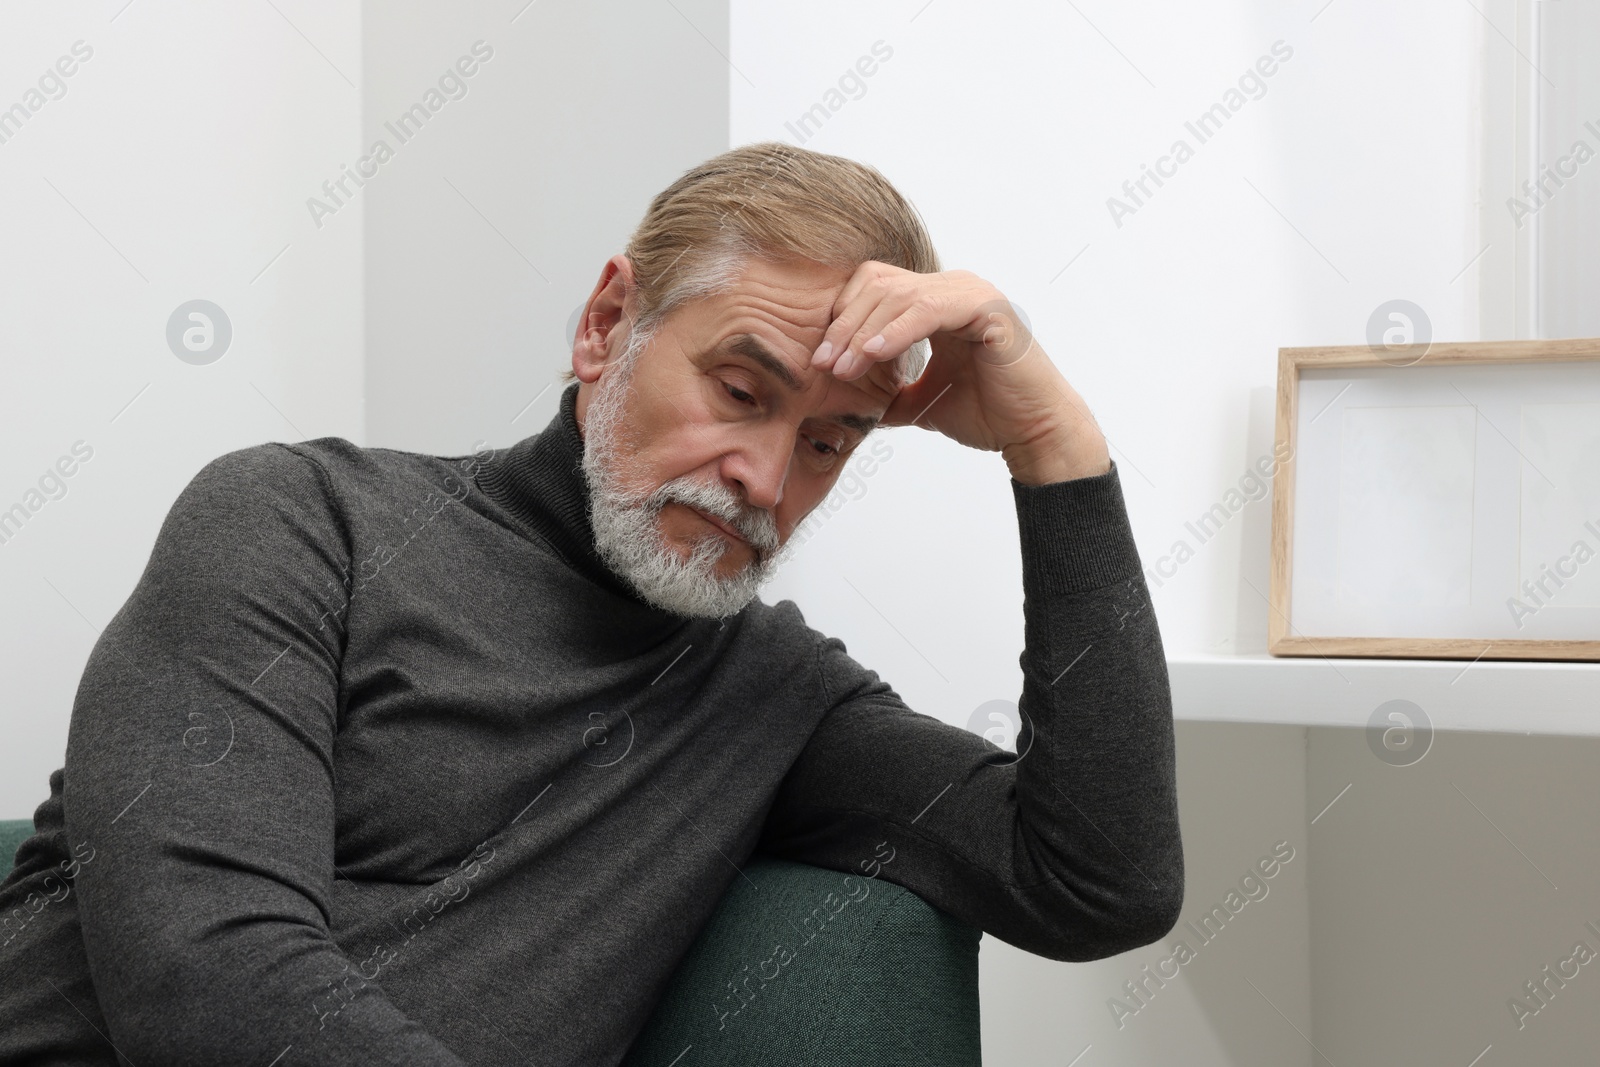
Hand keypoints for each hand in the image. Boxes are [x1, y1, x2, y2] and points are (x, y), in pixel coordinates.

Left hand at [812, 262, 1111, 483]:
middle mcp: (952, 289)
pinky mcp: (987, 309)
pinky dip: (895, 330)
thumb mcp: (920, 401)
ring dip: (863, 332)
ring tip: (843, 367)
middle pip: (878, 284)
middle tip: (823, 364)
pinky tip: (873, 355)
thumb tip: (844, 400)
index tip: (821, 360)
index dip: (842, 319)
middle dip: (844, 325)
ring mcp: (971, 293)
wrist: (1032, 434)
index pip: (872, 288)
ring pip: (898, 294)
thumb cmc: (987, 415)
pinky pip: (929, 308)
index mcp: (936, 303)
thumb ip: (887, 391)